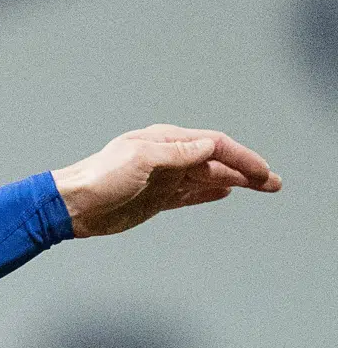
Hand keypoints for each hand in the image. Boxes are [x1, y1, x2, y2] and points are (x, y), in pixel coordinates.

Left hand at [51, 125, 280, 237]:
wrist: (73, 205)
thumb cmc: (100, 178)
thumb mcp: (141, 160)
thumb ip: (178, 154)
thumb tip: (209, 146)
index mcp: (164, 141)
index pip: (214, 145)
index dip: (241, 157)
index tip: (262, 173)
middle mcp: (168, 157)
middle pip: (216, 161)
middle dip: (247, 170)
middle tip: (274, 183)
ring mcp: (164, 179)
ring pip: (208, 178)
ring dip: (235, 181)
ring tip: (262, 188)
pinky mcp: (156, 198)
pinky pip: (191, 193)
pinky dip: (210, 192)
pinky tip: (227, 192)